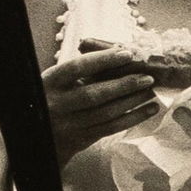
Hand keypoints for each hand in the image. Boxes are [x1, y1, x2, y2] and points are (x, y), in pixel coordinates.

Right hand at [42, 49, 158, 167]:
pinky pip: (111, 128)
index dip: (103, 60)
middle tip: (147, 77)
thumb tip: (116, 51)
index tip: (126, 53)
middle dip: (124, 84)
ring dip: (132, 101)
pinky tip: (149, 109)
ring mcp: (69, 125)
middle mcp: (57, 105)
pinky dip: (133, 118)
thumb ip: (80, 70)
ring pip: (106, 113)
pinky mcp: (81, 139)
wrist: (40, 136)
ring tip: (151, 90)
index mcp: (50, 83)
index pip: (77, 68)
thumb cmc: (53, 98)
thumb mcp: (56, 81)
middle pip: (94, 94)